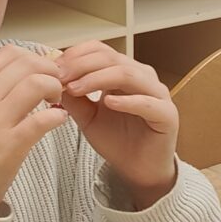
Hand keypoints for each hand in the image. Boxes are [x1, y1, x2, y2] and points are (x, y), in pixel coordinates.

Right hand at [0, 45, 68, 212]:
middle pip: (28, 64)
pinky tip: (58, 119)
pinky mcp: (11, 144)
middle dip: (51, 71)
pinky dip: (57, 116)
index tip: (44, 71)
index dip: (36, 57)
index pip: (11, 52)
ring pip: (36, 84)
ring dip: (55, 89)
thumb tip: (29, 70)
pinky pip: (43, 119)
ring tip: (56, 101)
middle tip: (57, 86)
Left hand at [52, 41, 177, 201]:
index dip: (76, 55)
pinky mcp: (167, 115)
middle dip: (82, 66)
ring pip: (128, 74)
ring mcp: (157, 94)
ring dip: (98, 79)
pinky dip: (127, 100)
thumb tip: (54, 80)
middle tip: (60, 77)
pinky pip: (147, 102)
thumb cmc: (117, 141)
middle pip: (112, 59)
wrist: (138, 170)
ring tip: (76, 88)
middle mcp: (143, 77)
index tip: (53, 68)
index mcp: (124, 72)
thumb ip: (75, 98)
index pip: (100, 50)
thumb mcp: (87, 117)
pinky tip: (107, 102)